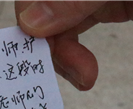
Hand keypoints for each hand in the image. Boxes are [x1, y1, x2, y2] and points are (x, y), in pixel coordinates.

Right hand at [16, 1, 132, 89]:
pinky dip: (72, 54)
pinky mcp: (103, 5)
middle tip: (75, 70)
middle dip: (49, 42)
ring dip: (61, 55)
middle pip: (38, 8)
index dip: (29, 13)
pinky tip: (84, 71)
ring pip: (52, 24)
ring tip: (85, 77)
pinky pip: (72, 30)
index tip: (40, 41)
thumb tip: (30, 22)